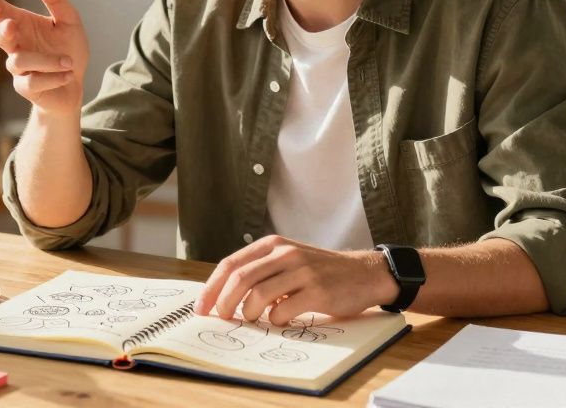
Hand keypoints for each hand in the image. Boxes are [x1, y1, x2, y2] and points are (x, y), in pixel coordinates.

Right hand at [0, 0, 89, 114]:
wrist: (75, 84)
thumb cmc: (68, 49)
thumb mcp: (68, 21)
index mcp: (23, 24)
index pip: (3, 14)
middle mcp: (16, 45)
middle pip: (0, 37)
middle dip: (3, 30)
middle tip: (11, 24)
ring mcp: (19, 68)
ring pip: (20, 61)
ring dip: (47, 61)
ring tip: (68, 62)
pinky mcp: (25, 87)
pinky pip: (32, 81)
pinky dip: (52, 77)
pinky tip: (68, 75)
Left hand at [194, 235, 398, 324]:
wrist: (364, 273)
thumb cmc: (320, 271)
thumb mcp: (288, 260)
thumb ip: (260, 271)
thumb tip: (223, 296)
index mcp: (272, 244)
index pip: (230, 264)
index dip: (211, 288)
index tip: (201, 308)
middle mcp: (285, 253)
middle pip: (239, 279)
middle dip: (223, 303)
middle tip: (222, 319)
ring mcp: (302, 271)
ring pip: (258, 295)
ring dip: (248, 314)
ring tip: (252, 320)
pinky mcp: (317, 291)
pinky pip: (283, 311)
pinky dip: (275, 321)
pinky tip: (280, 321)